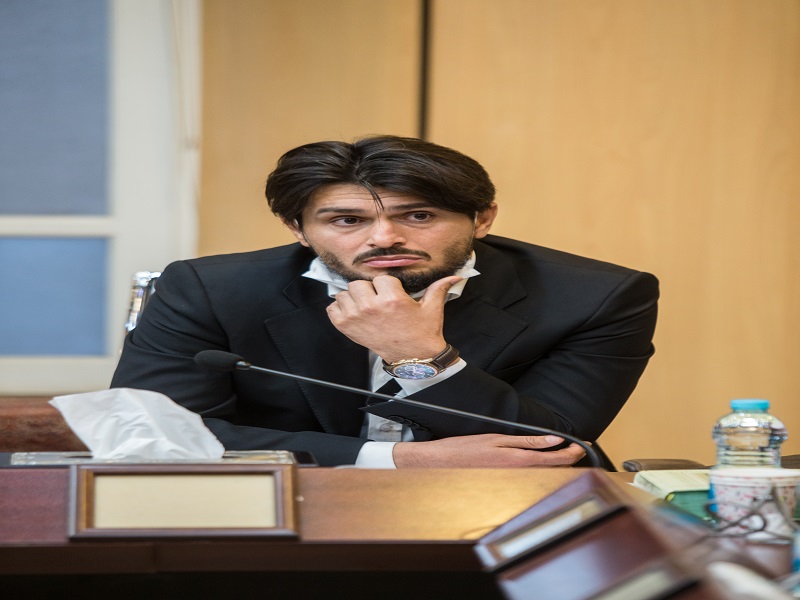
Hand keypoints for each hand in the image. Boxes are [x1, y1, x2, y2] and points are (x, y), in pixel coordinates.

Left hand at [326, 274, 461, 360]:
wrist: (413, 358)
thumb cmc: (422, 333)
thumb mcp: (432, 308)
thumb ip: (440, 287)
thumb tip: (455, 276)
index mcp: (392, 299)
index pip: (381, 277)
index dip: (387, 284)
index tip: (391, 293)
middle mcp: (371, 306)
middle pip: (358, 283)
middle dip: (368, 289)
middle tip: (377, 299)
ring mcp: (356, 317)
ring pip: (344, 293)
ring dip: (353, 298)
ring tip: (365, 306)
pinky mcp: (346, 327)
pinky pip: (332, 308)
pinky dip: (340, 309)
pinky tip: (354, 313)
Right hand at [392, 433, 586, 467]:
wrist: (442, 464)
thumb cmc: (466, 449)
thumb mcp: (499, 438)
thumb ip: (529, 441)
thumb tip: (554, 440)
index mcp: (520, 462)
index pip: (557, 460)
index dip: (573, 452)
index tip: (582, 445)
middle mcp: (519, 475)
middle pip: (554, 470)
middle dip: (569, 459)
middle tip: (578, 448)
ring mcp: (513, 481)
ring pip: (543, 474)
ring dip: (556, 464)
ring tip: (564, 453)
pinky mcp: (506, 483)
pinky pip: (530, 477)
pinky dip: (540, 469)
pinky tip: (540, 462)